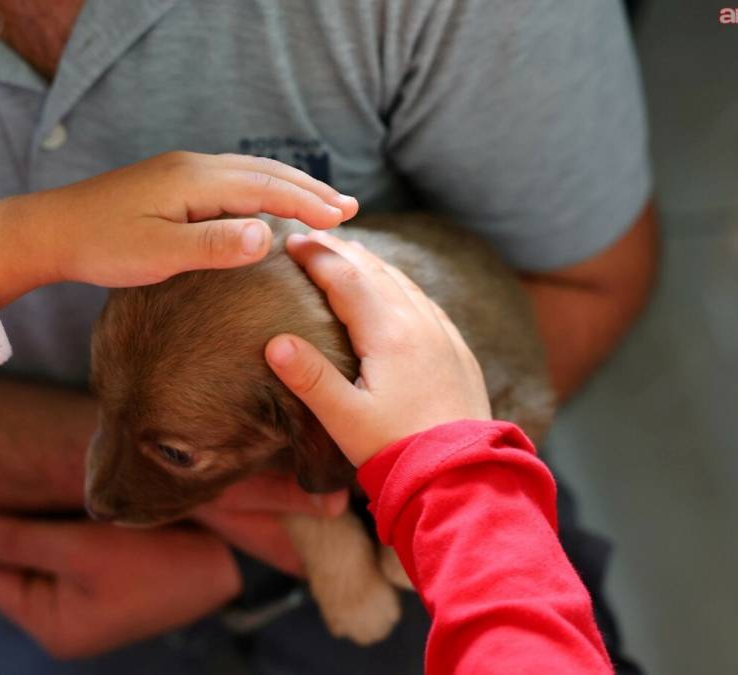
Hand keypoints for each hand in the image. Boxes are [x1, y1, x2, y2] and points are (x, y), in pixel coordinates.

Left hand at [0, 152, 358, 306]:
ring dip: (289, 186)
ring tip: (322, 202)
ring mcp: (182, 171)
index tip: (343, 219)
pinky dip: (263, 187)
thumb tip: (268, 235)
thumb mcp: (159, 255)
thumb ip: (214, 246)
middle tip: (350, 208)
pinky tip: (268, 201)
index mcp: (195, 181)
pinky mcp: (172, 182)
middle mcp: (193, 167)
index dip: (308, 204)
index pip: (266, 189)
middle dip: (310, 190)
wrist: (50, 231)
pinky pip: (232, 178)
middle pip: (265, 173)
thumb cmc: (101, 247)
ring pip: (250, 172)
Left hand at [0, 474, 343, 657]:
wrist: (226, 559)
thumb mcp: (82, 549)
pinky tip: (26, 493)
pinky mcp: (103, 574)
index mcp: (54, 626)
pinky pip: (58, 546)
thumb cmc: (157, 560)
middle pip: (8, 566)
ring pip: (32, 553)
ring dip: (13, 521)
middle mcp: (65, 616)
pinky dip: (41, 521)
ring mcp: (85, 597)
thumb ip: (19, 540)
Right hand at [263, 231, 491, 466]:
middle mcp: (419, 324)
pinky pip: (425, 302)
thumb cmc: (398, 450)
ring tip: (348, 254)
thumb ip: (310, 379)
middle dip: (341, 251)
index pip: (346, 279)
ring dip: (372, 264)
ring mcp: (443, 335)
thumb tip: (276, 343)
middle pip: (376, 272)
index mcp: (389, 334)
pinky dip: (401, 284)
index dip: (316, 257)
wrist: (461, 474)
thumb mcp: (345, 419)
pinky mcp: (457, 351)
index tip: (290, 242)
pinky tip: (396, 289)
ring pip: (403, 282)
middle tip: (312, 237)